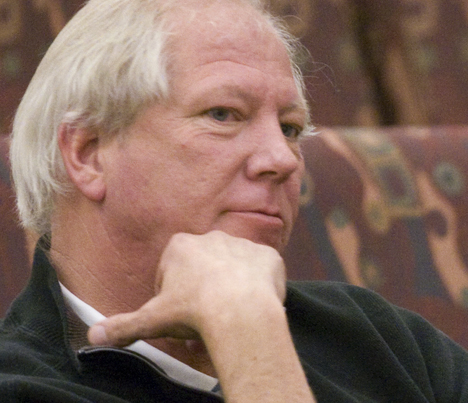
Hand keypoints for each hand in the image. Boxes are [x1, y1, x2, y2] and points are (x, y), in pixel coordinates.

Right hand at [88, 230, 314, 401]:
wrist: (241, 311)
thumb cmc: (193, 311)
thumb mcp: (152, 320)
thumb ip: (123, 325)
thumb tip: (93, 335)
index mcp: (181, 246)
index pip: (172, 270)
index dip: (173, 295)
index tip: (178, 313)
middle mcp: (213, 238)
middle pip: (204, 267)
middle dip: (202, 290)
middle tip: (204, 319)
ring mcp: (244, 244)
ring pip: (234, 268)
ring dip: (232, 286)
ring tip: (230, 314)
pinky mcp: (269, 256)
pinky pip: (263, 270)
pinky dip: (260, 285)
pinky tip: (254, 304)